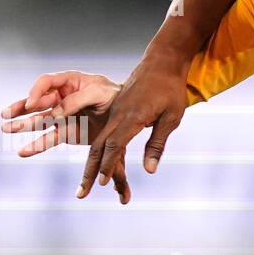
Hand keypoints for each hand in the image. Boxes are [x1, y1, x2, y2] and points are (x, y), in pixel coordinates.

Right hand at [1, 71, 130, 202]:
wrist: (133, 114)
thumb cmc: (117, 96)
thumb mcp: (101, 92)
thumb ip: (78, 99)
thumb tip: (57, 111)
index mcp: (70, 82)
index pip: (46, 82)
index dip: (37, 92)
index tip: (32, 103)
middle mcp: (62, 98)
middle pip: (37, 102)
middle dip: (21, 108)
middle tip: (5, 115)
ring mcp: (64, 116)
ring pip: (39, 120)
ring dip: (23, 125)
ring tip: (6, 129)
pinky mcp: (68, 132)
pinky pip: (49, 139)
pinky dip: (37, 145)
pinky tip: (23, 152)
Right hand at [74, 52, 190, 199]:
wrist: (161, 62)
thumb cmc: (170, 90)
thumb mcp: (172, 118)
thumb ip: (157, 144)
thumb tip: (149, 170)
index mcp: (131, 117)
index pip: (115, 145)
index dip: (108, 164)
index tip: (102, 182)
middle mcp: (118, 115)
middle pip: (99, 146)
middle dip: (91, 170)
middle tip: (82, 192)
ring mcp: (114, 112)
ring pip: (97, 140)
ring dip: (91, 163)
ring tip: (86, 183)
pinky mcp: (115, 110)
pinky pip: (102, 132)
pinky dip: (97, 150)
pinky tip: (95, 162)